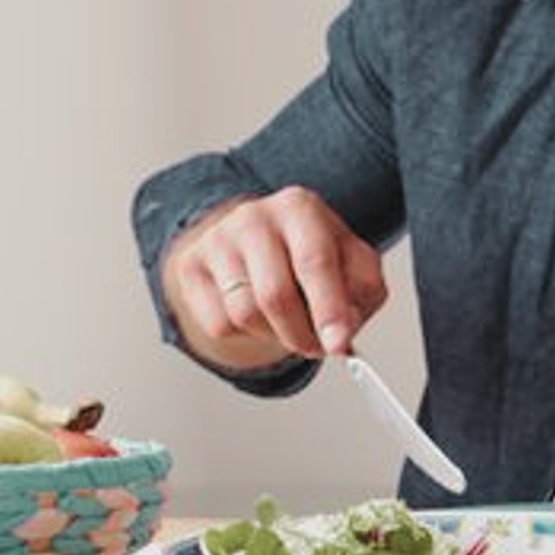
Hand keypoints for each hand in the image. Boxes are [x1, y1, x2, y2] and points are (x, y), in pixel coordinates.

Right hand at [161, 189, 389, 372]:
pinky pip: (219, 324)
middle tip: (316, 347)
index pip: (314, 262)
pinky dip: (245, 334)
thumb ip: (363, 291)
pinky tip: (257, 314)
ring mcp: (216, 240)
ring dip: (274, 336)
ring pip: (245, 314)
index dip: (328, 308)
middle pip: (275, 295)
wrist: (257, 239)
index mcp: (299, 207)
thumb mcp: (352, 261)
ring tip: (289, 324)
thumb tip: (342, 332)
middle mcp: (253, 217)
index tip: (337, 344)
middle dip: (302, 335)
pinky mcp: (191, 266)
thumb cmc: (311, 252)